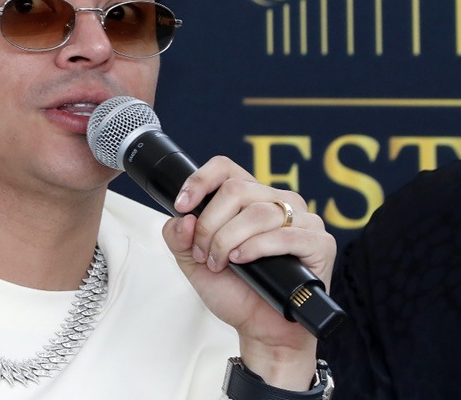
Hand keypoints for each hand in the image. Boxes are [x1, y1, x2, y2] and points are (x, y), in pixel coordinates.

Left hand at [161, 156, 335, 389]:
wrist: (261, 329)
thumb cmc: (235, 292)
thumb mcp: (192, 262)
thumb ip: (177, 237)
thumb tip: (182, 218)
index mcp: (250, 198)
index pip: (225, 168)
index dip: (199, 181)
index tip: (182, 205)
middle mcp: (278, 202)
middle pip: (236, 189)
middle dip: (210, 225)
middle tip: (204, 253)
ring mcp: (302, 220)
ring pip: (257, 212)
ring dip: (228, 240)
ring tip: (222, 262)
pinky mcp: (320, 243)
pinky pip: (284, 235)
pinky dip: (255, 248)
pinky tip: (243, 261)